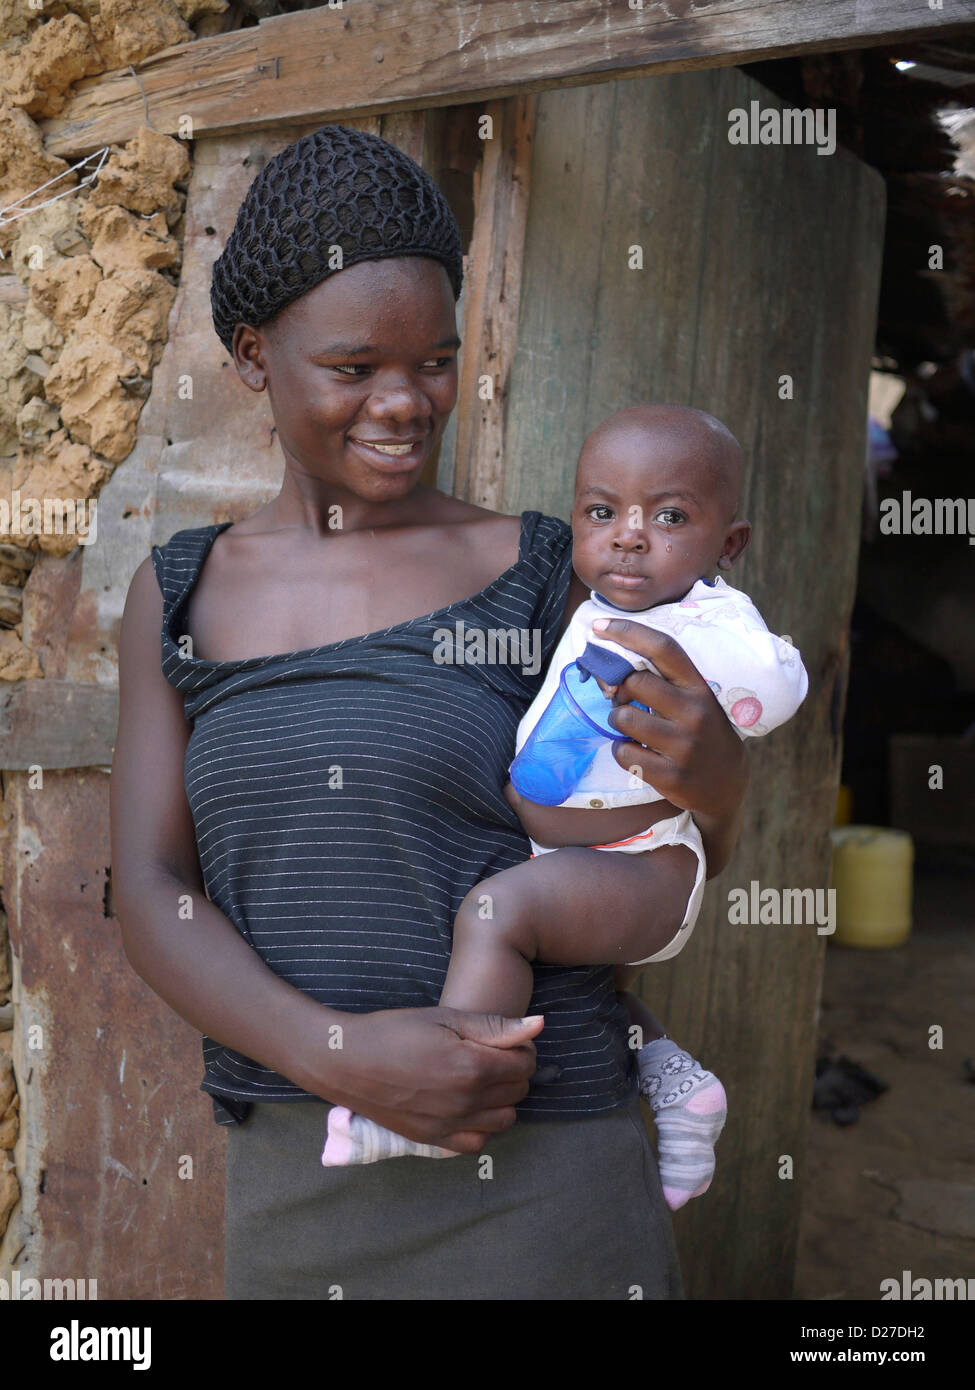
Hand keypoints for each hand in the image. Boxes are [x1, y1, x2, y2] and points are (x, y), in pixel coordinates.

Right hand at [306, 1007, 542, 1152]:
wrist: (347, 1062)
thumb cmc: (395, 1031)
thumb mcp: (446, 1019)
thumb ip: (495, 1026)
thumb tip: (539, 1025)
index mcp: (472, 1067)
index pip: (524, 1064)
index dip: (520, 1048)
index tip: (502, 1039)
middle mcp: (466, 1102)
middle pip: (518, 1092)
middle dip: (513, 1071)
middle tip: (490, 1055)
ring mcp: (451, 1125)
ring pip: (504, 1120)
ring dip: (501, 1100)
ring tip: (479, 1079)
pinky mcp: (434, 1140)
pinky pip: (477, 1143)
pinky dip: (481, 1126)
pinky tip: (467, 1106)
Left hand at [591, 619, 748, 872]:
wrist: (727, 785)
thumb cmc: (701, 732)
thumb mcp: (694, 699)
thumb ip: (662, 682)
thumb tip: (608, 674)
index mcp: (699, 687)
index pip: (663, 648)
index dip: (628, 632)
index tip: (599, 624)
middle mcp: (695, 712)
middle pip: (635, 682)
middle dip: (619, 691)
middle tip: (623, 701)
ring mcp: (684, 745)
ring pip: (624, 718)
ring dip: (618, 722)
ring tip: (632, 730)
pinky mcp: (671, 775)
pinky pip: (623, 753)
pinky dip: (622, 752)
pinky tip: (639, 755)